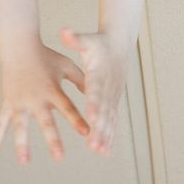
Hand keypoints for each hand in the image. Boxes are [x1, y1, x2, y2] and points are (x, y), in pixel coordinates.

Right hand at [0, 42, 89, 163]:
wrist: (19, 46)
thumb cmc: (46, 56)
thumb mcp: (67, 65)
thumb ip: (81, 80)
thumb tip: (96, 94)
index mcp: (52, 89)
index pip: (68, 107)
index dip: (77, 120)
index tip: (87, 133)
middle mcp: (36, 98)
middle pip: (46, 122)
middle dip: (53, 139)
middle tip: (59, 157)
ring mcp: (20, 101)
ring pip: (21, 126)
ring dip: (22, 144)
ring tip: (24, 162)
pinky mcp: (9, 102)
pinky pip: (1, 121)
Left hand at [60, 28, 131, 155]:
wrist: (120, 44)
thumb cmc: (99, 43)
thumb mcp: (87, 40)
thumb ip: (75, 39)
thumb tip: (64, 32)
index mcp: (99, 74)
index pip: (96, 91)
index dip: (94, 104)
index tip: (91, 116)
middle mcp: (108, 88)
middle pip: (104, 111)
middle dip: (99, 128)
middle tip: (93, 144)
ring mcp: (113, 96)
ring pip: (110, 119)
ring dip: (105, 135)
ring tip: (99, 152)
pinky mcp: (114, 101)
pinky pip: (112, 121)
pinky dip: (109, 135)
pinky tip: (104, 151)